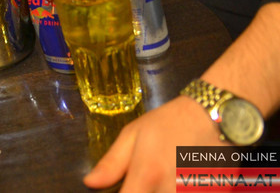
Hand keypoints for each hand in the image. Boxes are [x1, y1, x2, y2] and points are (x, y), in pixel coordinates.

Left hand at [84, 96, 219, 191]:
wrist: (213, 118)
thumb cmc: (168, 123)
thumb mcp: (132, 134)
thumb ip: (111, 163)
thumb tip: (89, 183)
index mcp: (146, 176)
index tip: (119, 190)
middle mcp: (171, 192)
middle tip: (138, 181)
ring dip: (157, 192)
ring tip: (158, 175)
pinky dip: (175, 191)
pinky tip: (174, 180)